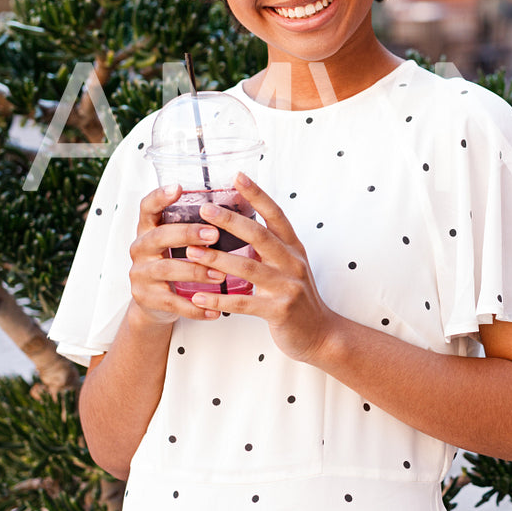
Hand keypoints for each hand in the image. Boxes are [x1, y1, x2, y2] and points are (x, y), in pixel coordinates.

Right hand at [128, 184, 225, 325]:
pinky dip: (195, 307)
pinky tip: (215, 310)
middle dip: (187, 234)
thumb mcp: (179, 241)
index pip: (147, 207)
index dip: (160, 197)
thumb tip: (238, 201)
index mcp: (149, 229)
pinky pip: (172, 302)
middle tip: (214, 234)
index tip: (178, 187)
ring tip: (220, 275)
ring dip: (196, 271)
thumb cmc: (175, 262)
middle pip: (158, 236)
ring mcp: (141, 274)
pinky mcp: (147, 298)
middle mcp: (141, 248)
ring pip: (166, 269)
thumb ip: (196, 224)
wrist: (155, 302)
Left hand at [183, 173, 340, 361]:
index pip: (276, 215)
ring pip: (248, 268)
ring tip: (191, 252)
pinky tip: (198, 297)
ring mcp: (288, 287)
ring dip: (217, 260)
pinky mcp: (279, 311)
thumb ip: (268, 249)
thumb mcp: (288, 267)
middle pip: (260, 236)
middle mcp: (293, 263)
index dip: (257, 195)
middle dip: (230, 222)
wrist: (320, 334)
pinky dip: (219, 300)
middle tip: (204, 210)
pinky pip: (244, 303)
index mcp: (294, 248)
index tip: (237, 177)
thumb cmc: (297, 298)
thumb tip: (239, 227)